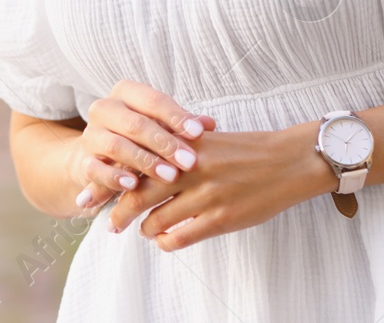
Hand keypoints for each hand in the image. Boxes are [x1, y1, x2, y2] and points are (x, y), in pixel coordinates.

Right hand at [69, 80, 216, 212]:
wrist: (97, 158)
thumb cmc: (138, 138)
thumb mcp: (161, 128)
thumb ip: (183, 125)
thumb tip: (210, 124)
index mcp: (125, 93)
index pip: (153, 100)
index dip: (177, 116)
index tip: (199, 133)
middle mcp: (104, 109)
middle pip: (135, 123)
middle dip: (165, 143)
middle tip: (190, 162)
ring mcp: (90, 135)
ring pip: (116, 145)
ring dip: (145, 162)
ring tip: (170, 176)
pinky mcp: (82, 161)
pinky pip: (95, 168)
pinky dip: (114, 177)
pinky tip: (133, 185)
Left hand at [105, 121, 331, 250]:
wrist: (288, 161)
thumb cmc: (247, 150)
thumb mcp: (208, 141)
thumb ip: (178, 151)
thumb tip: (145, 165)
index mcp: (185, 145)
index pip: (137, 163)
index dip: (112, 180)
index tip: (95, 192)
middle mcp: (192, 168)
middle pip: (139, 193)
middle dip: (118, 211)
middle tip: (109, 223)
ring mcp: (207, 195)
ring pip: (157, 220)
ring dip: (145, 229)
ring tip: (143, 230)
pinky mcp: (222, 218)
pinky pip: (181, 237)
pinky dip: (167, 242)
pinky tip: (165, 241)